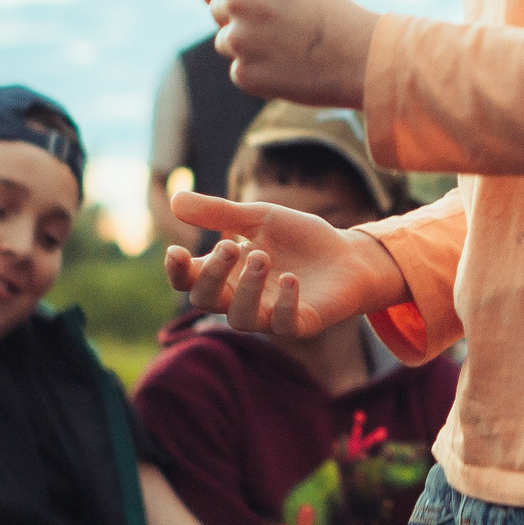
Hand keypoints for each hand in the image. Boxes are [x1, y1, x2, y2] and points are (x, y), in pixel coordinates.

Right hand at [167, 193, 409, 338]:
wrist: (348, 255)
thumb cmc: (299, 238)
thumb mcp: (260, 217)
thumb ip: (220, 211)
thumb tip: (175, 198)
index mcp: (227, 272)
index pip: (189, 280)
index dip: (177, 271)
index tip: (176, 251)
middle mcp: (241, 298)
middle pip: (207, 299)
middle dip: (213, 275)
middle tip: (232, 246)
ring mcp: (270, 314)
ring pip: (240, 318)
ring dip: (247, 289)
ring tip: (262, 257)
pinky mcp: (300, 324)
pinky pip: (284, 326)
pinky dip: (284, 304)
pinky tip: (291, 280)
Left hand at [199, 0, 377, 107]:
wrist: (362, 57)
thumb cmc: (336, 18)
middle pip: (217, 8)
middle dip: (236, 18)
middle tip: (272, 28)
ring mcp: (238, 37)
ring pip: (226, 42)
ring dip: (246, 47)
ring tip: (287, 50)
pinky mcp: (243, 72)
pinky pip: (239, 71)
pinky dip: (259, 73)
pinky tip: (290, 70)